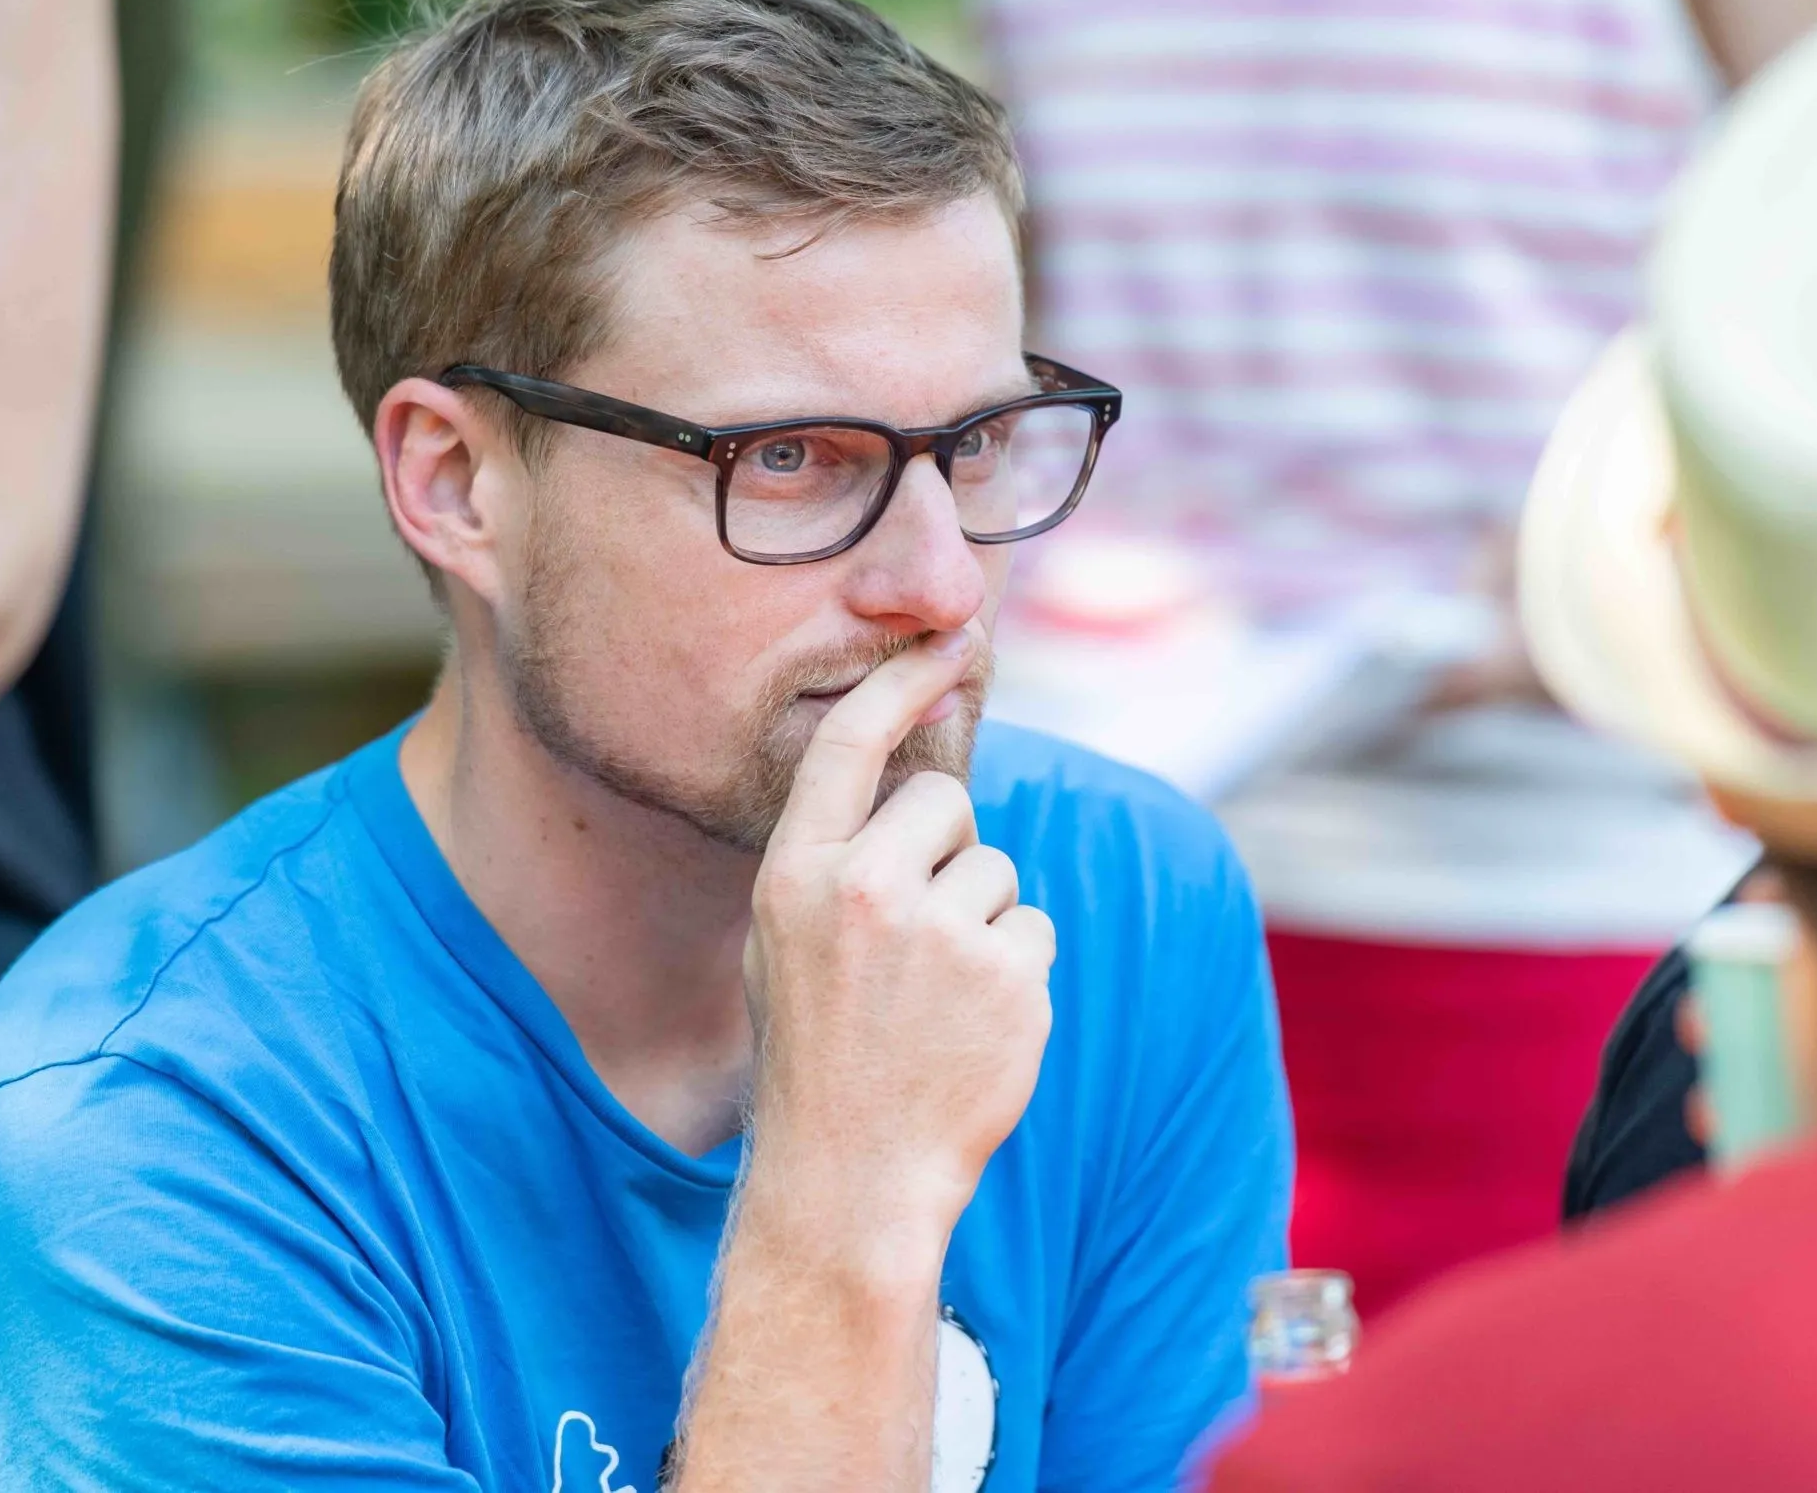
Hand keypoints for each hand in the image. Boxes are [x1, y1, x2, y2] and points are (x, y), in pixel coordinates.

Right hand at [742, 630, 1056, 1249]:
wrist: (851, 1178)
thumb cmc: (816, 1055)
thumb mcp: (783, 943)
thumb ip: (838, 860)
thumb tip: (915, 785)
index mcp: (796, 876)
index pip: (850, 744)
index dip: (902, 680)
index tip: (948, 638)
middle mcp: (867, 891)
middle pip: (945, 802)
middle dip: (947, 849)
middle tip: (917, 934)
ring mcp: (943, 935)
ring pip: (997, 871)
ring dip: (982, 922)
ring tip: (934, 998)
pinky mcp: (1011, 979)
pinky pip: (1032, 931)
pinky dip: (1014, 974)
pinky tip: (970, 1027)